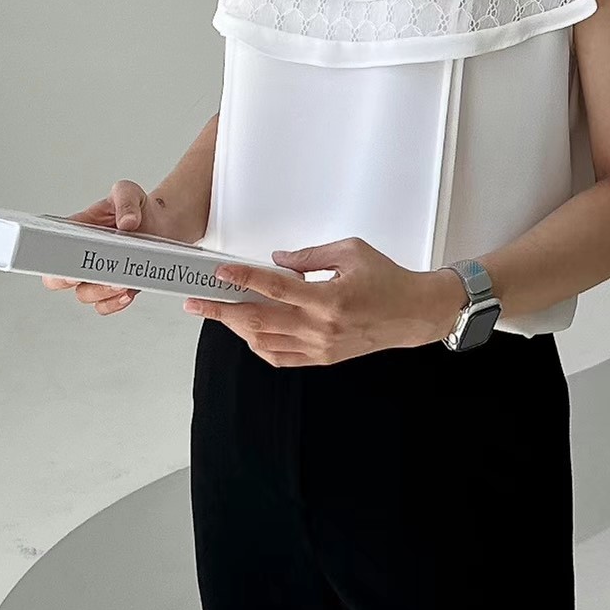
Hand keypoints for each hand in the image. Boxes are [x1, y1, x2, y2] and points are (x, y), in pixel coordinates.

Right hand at [41, 180, 195, 314]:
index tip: (68, 264)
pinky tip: (127, 293)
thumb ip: (125, 201)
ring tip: (120, 282)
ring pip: (84, 295)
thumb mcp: (129, 192)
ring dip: (100, 292)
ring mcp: (99, 274)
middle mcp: (83, 255)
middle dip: (70, 282)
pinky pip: (105, 305)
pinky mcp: (117, 287)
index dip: (52, 260)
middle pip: (57, 279)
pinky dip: (113, 303)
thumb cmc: (139, 206)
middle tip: (91, 274)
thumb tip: (127, 222)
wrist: (165, 223)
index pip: (50, 248)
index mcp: (76, 231)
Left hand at [181, 236, 468, 365]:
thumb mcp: (351, 251)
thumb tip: (275, 262)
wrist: (413, 314)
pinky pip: (280, 357)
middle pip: (258, 320)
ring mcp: (320, 347)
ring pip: (264, 341)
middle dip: (222, 310)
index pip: (274, 288)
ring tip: (218, 313)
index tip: (219, 272)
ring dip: (236, 327)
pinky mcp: (322, 358)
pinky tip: (246, 332)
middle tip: (196, 302)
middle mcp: (321, 327)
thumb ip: (310, 256)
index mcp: (328, 298)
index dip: (243, 278)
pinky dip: (258, 345)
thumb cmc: (387, 279)